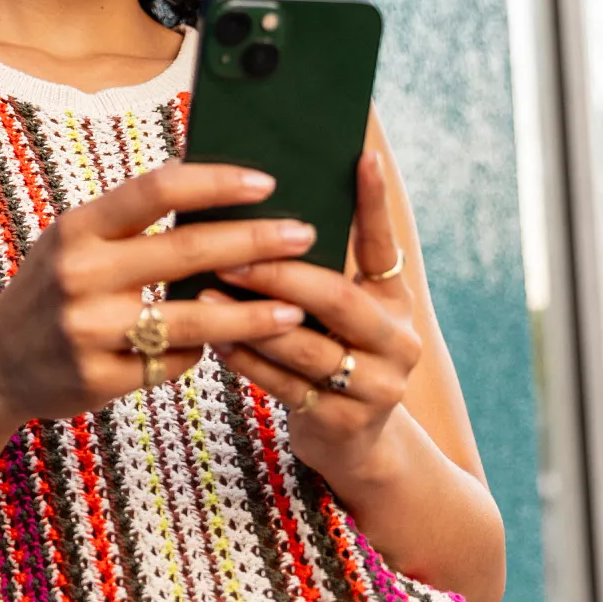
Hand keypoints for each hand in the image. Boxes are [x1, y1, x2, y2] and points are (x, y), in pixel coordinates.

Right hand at [0, 161, 321, 428]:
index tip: (265, 182)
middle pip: (186, 251)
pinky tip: (222, 345)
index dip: (216, 182)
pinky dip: (202, 351)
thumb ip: (129, 217)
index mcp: (78, 228)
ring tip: (294, 309)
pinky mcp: (99, 378)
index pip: (157, 189)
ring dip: (251, 314)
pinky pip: (172, 362)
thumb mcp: (73, 240)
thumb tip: (207, 178)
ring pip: (192, 319)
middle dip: (256, 241)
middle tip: (304, 235)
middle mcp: (80, 275)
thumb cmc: (51, 290)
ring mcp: (88, 330)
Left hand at [209, 150, 422, 480]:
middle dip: (279, 274)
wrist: (352, 445)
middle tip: (231, 253)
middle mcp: (398, 342)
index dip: (375, 203)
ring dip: (251, 319)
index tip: (361, 156)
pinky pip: (287, 387)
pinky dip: (247, 361)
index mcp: (395, 302)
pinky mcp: (344, 423)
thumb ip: (317, 270)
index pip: (383, 245)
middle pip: (336, 299)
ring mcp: (377, 387)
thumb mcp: (338, 316)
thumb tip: (262, 206)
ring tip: (204, 293)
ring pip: (307, 347)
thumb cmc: (328, 356)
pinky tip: (213, 340)